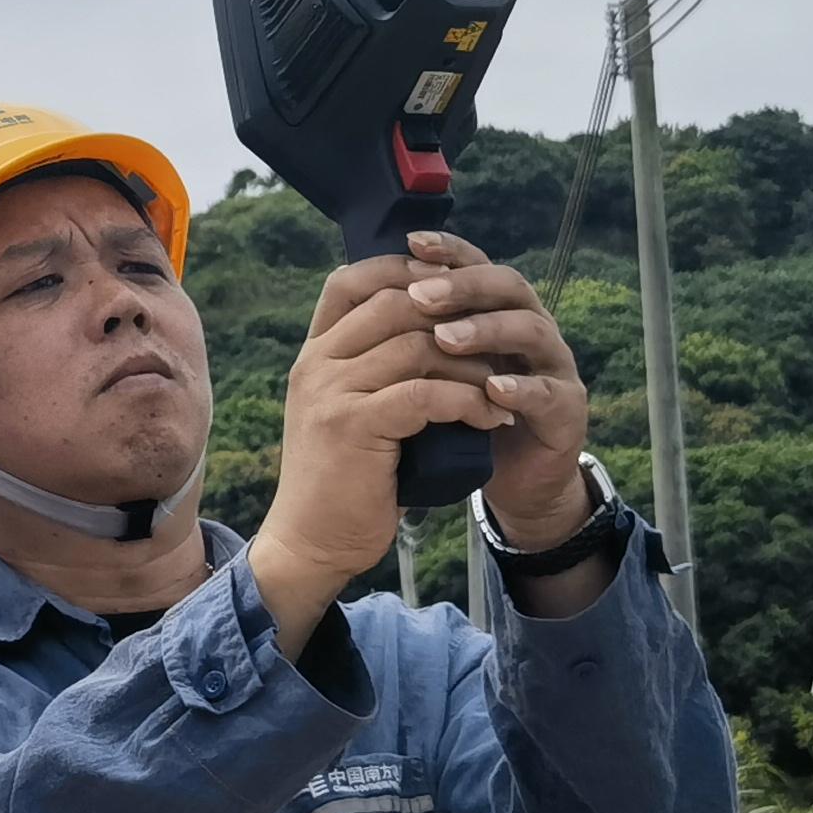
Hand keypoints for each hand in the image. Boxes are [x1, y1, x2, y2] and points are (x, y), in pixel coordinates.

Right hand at [244, 249, 520, 648]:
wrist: (311, 542)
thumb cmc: (342, 480)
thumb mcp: (348, 411)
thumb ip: (372, 370)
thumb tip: (433, 331)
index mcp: (313, 353)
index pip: (350, 280)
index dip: (403, 270)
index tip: (451, 287)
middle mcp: (316, 363)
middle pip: (394, 304)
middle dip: (454, 316)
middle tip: (496, 341)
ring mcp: (330, 392)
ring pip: (417, 345)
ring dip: (472, 363)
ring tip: (501, 386)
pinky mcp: (353, 425)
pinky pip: (425, 393)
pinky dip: (469, 400)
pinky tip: (492, 417)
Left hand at [400, 230, 596, 553]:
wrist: (511, 479)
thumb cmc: (464, 416)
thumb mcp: (435, 370)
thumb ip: (414, 333)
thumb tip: (356, 288)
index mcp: (497, 310)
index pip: (476, 265)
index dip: (448, 251)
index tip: (410, 243)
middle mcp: (531, 326)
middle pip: (506, 286)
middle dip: (462, 286)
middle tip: (420, 295)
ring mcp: (554, 365)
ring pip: (530, 330)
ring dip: (487, 331)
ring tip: (446, 339)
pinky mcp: (568, 408)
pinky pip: (548, 392)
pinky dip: (520, 389)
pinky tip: (492, 390)